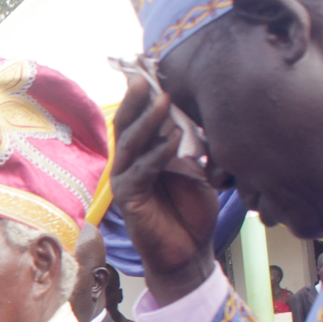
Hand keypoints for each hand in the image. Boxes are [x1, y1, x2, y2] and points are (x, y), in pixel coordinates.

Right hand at [109, 72, 218, 304]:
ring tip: (164, 100)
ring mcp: (126, 180)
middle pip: (127, 125)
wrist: (188, 253)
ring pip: (131, 144)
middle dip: (137, 100)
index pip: (139, 118)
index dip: (143, 94)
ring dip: (149, 122)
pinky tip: (173, 139)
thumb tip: (195, 112)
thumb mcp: (196, 168)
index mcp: (144, 153)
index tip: (152, 67)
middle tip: (147, 76)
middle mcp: (130, 163)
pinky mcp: (128, 199)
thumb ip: (190, 144)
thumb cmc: (192, 210)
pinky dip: (157, 154)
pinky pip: (141, 171)